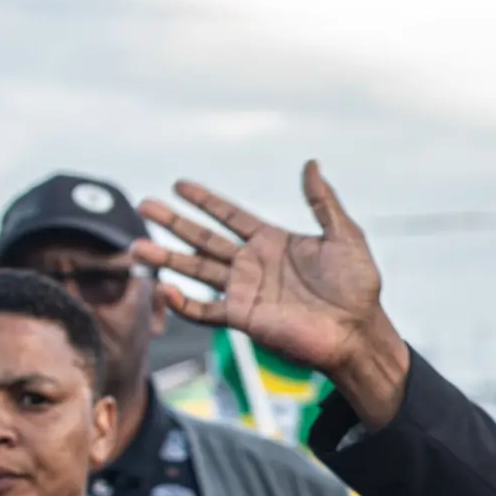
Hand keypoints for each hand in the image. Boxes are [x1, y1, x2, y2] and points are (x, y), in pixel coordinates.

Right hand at [135, 161, 411, 427]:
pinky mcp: (244, 318)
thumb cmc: (358, 286)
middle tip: (143, 206)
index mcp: (273, 241)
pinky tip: (164, 289)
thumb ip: (323, 201)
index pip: (230, 216)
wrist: (358, 330)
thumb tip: (311, 164)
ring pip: (196, 270)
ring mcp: (245, 291)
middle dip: (174, 223)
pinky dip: (183, 302)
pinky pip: (205, 310)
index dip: (206, 201)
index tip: (179, 185)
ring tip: (137, 248)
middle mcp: (253, 264)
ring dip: (167, 260)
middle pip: (203, 239)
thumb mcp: (344, 236)